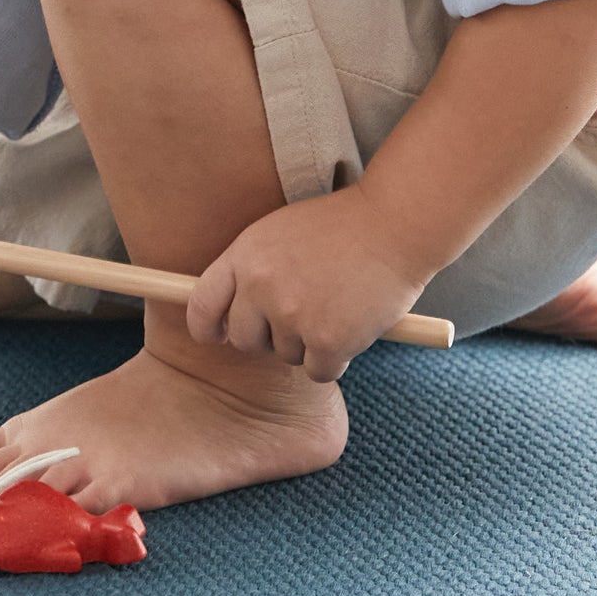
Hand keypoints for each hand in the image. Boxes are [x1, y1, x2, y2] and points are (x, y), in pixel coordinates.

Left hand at [186, 186, 428, 382]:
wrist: (395, 223)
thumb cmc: (341, 226)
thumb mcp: (279, 231)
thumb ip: (252, 268)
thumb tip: (233, 312)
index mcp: (244, 256)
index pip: (201, 305)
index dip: (207, 327)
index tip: (219, 335)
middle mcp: (261, 288)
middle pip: (244, 340)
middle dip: (268, 338)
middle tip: (301, 317)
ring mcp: (293, 316)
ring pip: (286, 356)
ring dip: (310, 342)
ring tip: (336, 304)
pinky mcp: (328, 341)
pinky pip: (319, 371)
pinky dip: (336, 358)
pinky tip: (353, 324)